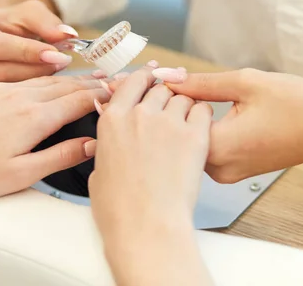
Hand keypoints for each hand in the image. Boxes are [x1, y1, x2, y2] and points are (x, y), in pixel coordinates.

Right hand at [0, 0, 78, 102]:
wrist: (0, 39)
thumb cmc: (17, 26)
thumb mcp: (32, 14)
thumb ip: (47, 22)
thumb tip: (65, 35)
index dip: (29, 53)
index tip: (59, 57)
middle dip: (33, 71)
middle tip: (61, 69)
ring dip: (27, 90)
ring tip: (51, 82)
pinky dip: (14, 105)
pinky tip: (34, 98)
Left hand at [0, 76, 108, 207]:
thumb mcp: (20, 174)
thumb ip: (60, 156)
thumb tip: (93, 144)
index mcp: (34, 117)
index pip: (80, 100)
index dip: (105, 96)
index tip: (123, 93)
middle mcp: (21, 97)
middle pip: (68, 85)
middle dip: (94, 83)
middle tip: (115, 81)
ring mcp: (3, 91)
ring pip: (47, 80)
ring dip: (73, 79)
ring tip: (91, 78)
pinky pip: (27, 79)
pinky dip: (48, 80)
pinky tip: (49, 83)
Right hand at [90, 68, 212, 239]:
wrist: (145, 226)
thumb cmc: (120, 209)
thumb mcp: (99, 171)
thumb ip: (107, 148)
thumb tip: (110, 145)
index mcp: (113, 120)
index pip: (132, 82)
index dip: (145, 77)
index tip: (152, 76)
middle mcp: (139, 114)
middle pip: (159, 89)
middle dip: (166, 97)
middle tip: (171, 110)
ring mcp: (168, 122)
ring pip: (183, 98)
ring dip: (185, 108)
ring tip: (185, 128)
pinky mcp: (193, 135)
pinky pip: (203, 110)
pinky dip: (203, 116)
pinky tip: (200, 130)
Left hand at [154, 68, 302, 182]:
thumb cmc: (297, 106)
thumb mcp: (246, 83)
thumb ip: (200, 83)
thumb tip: (167, 77)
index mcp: (219, 147)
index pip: (171, 122)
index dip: (165, 96)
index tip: (165, 77)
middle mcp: (219, 168)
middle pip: (178, 136)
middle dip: (174, 108)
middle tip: (174, 81)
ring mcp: (227, 174)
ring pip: (191, 143)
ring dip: (189, 120)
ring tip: (194, 94)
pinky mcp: (234, 172)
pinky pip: (208, 149)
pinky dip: (204, 130)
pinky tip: (212, 112)